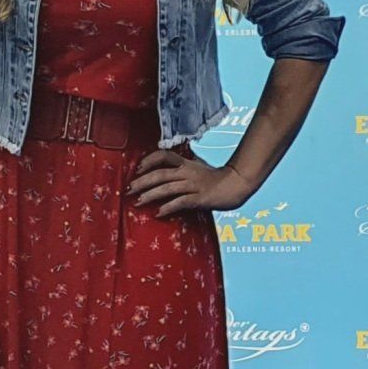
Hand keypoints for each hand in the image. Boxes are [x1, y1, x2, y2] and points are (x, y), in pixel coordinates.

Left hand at [126, 150, 252, 217]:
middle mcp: (187, 172)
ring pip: (166, 188)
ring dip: (150, 195)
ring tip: (138, 202)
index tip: (138, 168)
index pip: (164, 155)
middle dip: (142, 182)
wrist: (238, 184)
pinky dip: (167, 208)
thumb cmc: (219, 178)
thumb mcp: (199, 168)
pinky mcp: (199, 198)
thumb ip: (185, 168)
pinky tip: (158, 213)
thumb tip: (171, 170)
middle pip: (160, 174)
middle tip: (129, 189)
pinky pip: (180, 202)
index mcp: (187, 163)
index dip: (149, 160)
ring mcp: (193, 185)